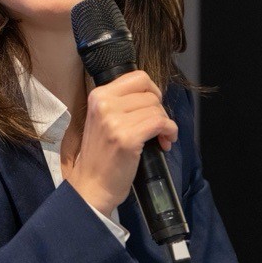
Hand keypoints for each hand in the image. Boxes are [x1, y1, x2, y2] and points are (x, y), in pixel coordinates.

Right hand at [65, 71, 177, 216]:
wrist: (92, 185)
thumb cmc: (100, 156)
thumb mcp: (102, 119)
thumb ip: (120, 102)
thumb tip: (151, 95)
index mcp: (98, 96)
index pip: (138, 77)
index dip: (152, 91)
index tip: (154, 106)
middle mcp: (104, 105)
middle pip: (150, 94)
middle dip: (159, 111)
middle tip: (156, 127)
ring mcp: (115, 121)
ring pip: (157, 109)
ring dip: (165, 124)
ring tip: (160, 138)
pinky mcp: (127, 138)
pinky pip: (160, 123)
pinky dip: (170, 132)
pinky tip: (165, 141)